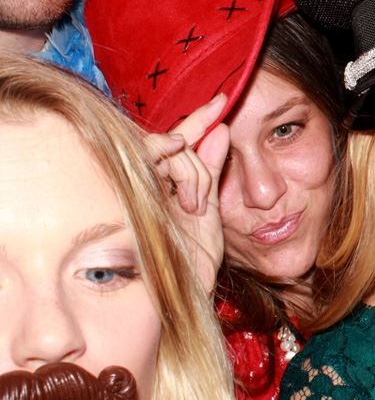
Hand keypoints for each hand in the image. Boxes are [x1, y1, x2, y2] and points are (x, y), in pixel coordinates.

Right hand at [145, 93, 228, 293]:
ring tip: (196, 207)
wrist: (178, 301)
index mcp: (167, 186)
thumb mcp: (210, 216)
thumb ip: (211, 174)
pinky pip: (145, 161)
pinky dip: (168, 161)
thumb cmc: (191, 266)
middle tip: (206, 184)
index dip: (199, 118)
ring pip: (160, 150)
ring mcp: (135, 189)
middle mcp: (148, 183)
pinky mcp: (126, 195)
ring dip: (187, 170)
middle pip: (169, 142)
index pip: (181, 142)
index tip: (224, 98)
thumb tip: (221, 129)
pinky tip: (182, 175)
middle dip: (193, 146)